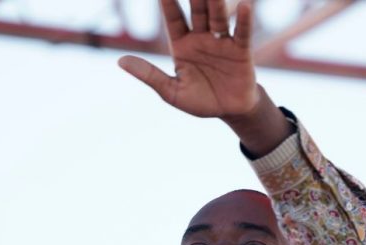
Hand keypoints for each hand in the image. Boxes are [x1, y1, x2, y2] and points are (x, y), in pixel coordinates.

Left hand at [118, 0, 258, 118]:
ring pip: (217, 18)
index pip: (173, 19)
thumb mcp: (171, 91)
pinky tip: (244, 6)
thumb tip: (121, 61)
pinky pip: (241, 34)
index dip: (168, 3)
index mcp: (182, 45)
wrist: (229, 112)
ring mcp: (221, 42)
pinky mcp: (241, 51)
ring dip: (215, 3)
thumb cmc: (199, 101)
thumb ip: (149, 75)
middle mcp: (201, 38)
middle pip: (197, 12)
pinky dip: (243, 21)